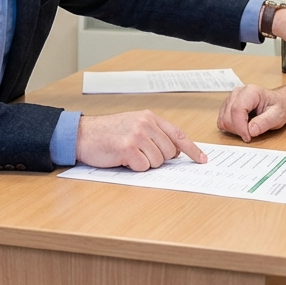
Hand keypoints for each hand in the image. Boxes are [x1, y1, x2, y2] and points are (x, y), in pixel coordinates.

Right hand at [75, 110, 206, 170]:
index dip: (193, 149)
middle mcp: (145, 124)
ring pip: (157, 161)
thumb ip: (155, 134)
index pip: (178, 134)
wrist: (82, 134)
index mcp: (149, 117)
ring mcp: (137, 135)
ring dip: (144, 163)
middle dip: (158, 158)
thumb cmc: (108, 133)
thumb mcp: (134, 125)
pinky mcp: (127, 148)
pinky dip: (134, 167)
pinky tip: (122, 158)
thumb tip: (176, 151)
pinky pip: (143, 167)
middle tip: (140, 154)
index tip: (202, 159)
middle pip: (169, 152)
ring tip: (129, 154)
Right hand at [218, 85, 285, 141]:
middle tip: (251, 134)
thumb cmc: (278, 107)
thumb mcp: (277, 116)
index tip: (248, 137)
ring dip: (234, 129)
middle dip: (238, 130)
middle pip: (228, 116)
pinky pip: (222, 120)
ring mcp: (231, 99)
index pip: (237, 109)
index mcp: (251, 92)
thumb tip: (251, 130)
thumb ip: (264, 123)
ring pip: (223, 119)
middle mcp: (238, 93)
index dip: (240, 126)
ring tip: (247, 129)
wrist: (278, 103)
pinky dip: (230, 128)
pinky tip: (242, 126)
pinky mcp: (227, 106)